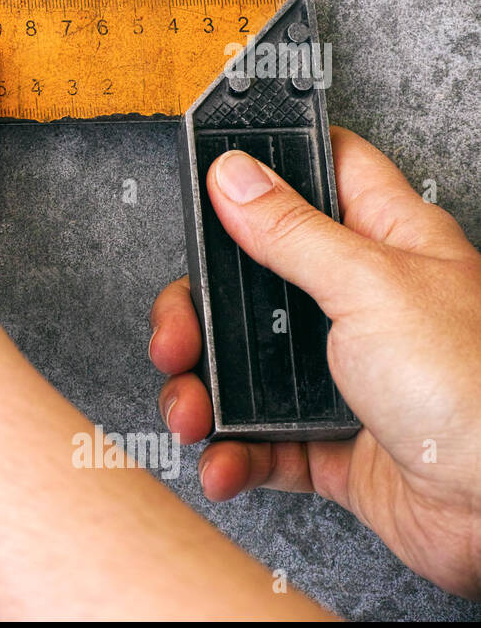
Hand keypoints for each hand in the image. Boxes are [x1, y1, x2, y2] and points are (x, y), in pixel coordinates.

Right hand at [149, 128, 480, 598]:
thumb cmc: (476, 389)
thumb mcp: (371, 288)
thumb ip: (293, 231)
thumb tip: (235, 175)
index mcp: (386, 245)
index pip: (324, 176)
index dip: (270, 167)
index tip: (212, 180)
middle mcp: (361, 306)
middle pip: (251, 284)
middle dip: (197, 314)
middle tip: (178, 337)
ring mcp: (341, 378)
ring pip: (241, 368)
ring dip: (201, 394)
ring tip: (193, 414)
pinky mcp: (328, 443)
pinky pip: (258, 441)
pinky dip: (231, 454)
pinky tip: (224, 460)